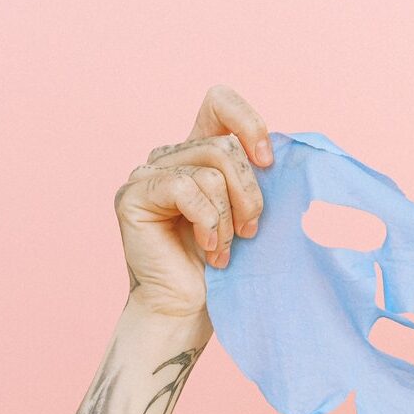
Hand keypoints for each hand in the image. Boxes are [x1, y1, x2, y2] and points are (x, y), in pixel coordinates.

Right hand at [114, 84, 271, 322]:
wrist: (189, 310)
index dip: (248, 123)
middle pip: (224, 146)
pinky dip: (208, 222)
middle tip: (249, 233)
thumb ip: (256, 174)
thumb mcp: (249, 211)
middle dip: (249, 193)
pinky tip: (207, 249)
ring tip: (223, 250)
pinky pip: (186, 189)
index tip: (268, 162)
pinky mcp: (133, 196)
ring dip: (228, 218)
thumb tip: (280, 150)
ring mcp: (147, 174)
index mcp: (197, 153)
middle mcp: (169, 157)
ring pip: (210, 170)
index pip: (219, 102)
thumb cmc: (223, 268)